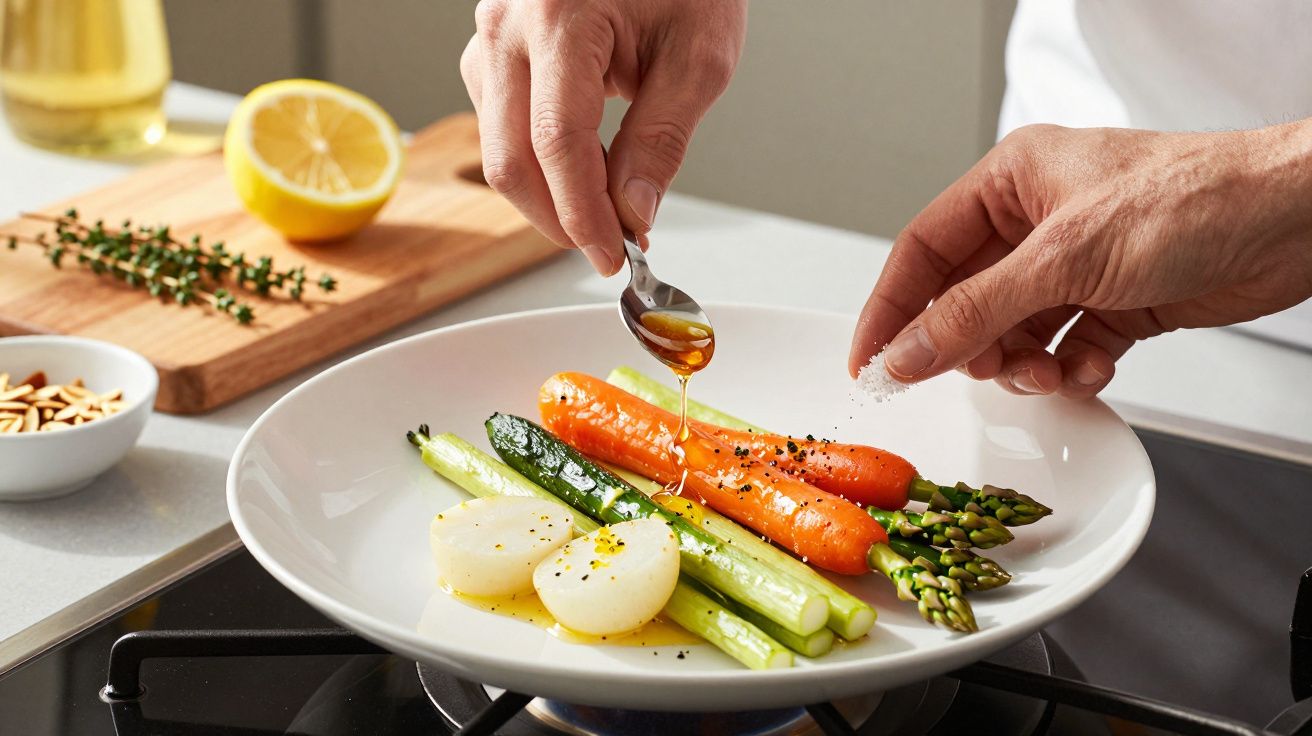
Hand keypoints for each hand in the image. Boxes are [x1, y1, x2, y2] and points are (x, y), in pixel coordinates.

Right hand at [460, 0, 746, 274]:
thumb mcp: (698, 56)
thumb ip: (661, 139)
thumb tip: (633, 214)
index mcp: (559, 15)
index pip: (556, 143)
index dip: (583, 214)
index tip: (614, 254)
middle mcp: (507, 24)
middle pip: (509, 158)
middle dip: (560, 219)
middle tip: (609, 247)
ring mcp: (491, 36)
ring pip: (498, 148)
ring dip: (549, 193)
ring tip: (609, 204)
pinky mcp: (492, 50)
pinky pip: (500, 126)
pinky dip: (540, 162)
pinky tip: (586, 168)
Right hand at [849, 122, 1311, 396]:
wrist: (1296, 221)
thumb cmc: (1195, 197)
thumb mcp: (1064, 258)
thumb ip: (975, 312)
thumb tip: (907, 351)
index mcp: (1010, 183)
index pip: (923, 252)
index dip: (890, 308)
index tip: (869, 361)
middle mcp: (1037, 222)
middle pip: (966, 301)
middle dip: (973, 346)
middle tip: (982, 371)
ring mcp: (1075, 265)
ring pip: (1013, 333)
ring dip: (1026, 364)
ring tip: (1051, 371)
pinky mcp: (1115, 301)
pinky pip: (1065, 348)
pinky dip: (1074, 367)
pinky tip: (1096, 364)